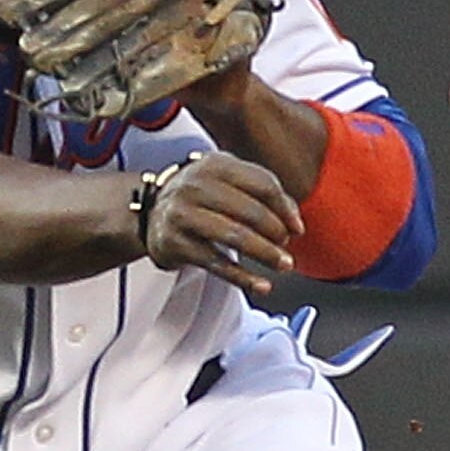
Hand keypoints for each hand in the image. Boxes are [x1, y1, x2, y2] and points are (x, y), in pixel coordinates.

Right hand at [140, 154, 302, 302]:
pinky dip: (243, 277)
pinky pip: (216, 263)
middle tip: (287, 248)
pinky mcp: (176, 243)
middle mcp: (196, 185)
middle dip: (276, 233)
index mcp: (216, 164)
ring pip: (235, 236)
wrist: (152, 213)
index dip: (285, 208)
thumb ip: (261, 193)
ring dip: (265, 254)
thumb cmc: (201, 198)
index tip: (298, 229)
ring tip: (283, 265)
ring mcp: (183, 213)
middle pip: (250, 210)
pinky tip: (262, 285)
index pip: (262, 183)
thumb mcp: (227, 182)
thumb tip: (294, 222)